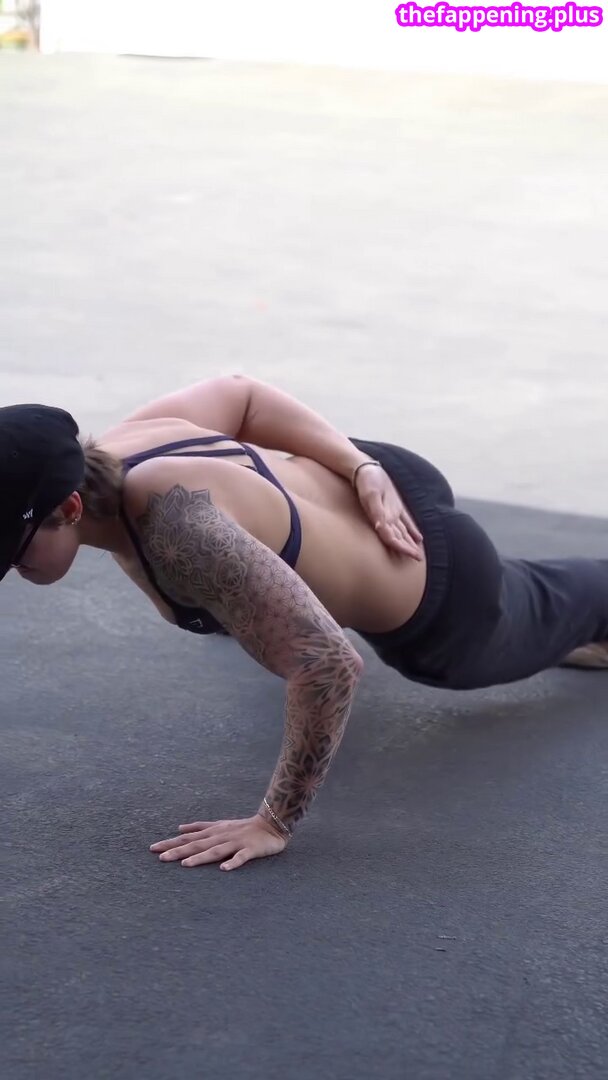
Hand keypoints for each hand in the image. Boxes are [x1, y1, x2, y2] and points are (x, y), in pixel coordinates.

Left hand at [149, 814, 286, 870]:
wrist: (272, 824)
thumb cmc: (244, 827)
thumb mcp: (220, 824)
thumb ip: (200, 827)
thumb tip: (179, 828)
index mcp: (213, 831)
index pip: (188, 838)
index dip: (171, 843)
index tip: (153, 849)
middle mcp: (221, 836)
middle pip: (197, 844)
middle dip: (179, 851)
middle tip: (161, 858)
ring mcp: (236, 842)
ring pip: (216, 850)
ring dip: (201, 857)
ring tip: (186, 864)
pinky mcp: (250, 849)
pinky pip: (241, 857)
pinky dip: (232, 862)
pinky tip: (223, 869)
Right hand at [355, 464, 423, 558]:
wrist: (364, 469)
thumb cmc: (368, 481)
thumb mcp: (371, 494)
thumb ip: (376, 511)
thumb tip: (381, 528)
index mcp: (381, 518)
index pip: (392, 538)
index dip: (402, 548)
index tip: (412, 555)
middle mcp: (386, 519)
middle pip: (398, 538)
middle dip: (407, 549)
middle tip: (418, 559)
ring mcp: (391, 513)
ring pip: (401, 532)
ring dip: (409, 543)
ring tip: (417, 554)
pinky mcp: (395, 506)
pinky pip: (405, 521)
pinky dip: (411, 530)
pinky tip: (418, 537)